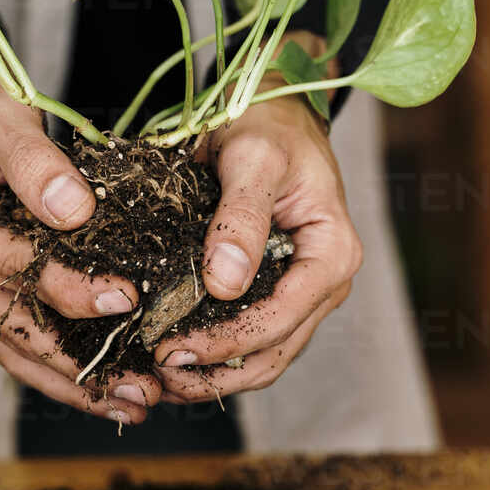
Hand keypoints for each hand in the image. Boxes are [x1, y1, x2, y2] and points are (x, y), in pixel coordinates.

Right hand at [0, 54, 161, 423]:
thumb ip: (34, 160)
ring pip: (20, 352)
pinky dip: (64, 369)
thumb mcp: (0, 116)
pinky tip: (108, 389)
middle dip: (81, 364)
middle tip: (145, 388)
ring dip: (76, 383)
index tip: (126, 299)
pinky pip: (23, 343)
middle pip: (18, 329)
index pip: (15, 269)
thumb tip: (74, 210)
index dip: (70, 288)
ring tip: (136, 405)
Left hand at [152, 33, 362, 402]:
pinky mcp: (276, 291)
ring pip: (264, 355)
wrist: (272, 110)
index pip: (281, 318)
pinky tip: (173, 358)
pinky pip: (250, 337)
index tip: (172, 348)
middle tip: (157, 374)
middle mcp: (325, 282)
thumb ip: (241, 218)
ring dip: (214, 374)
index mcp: (332, 253)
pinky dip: (215, 355)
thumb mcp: (254, 160)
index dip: (227, 341)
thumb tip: (223, 284)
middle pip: (274, 350)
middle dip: (216, 371)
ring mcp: (303, 292)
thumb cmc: (268, 126)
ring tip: (160, 379)